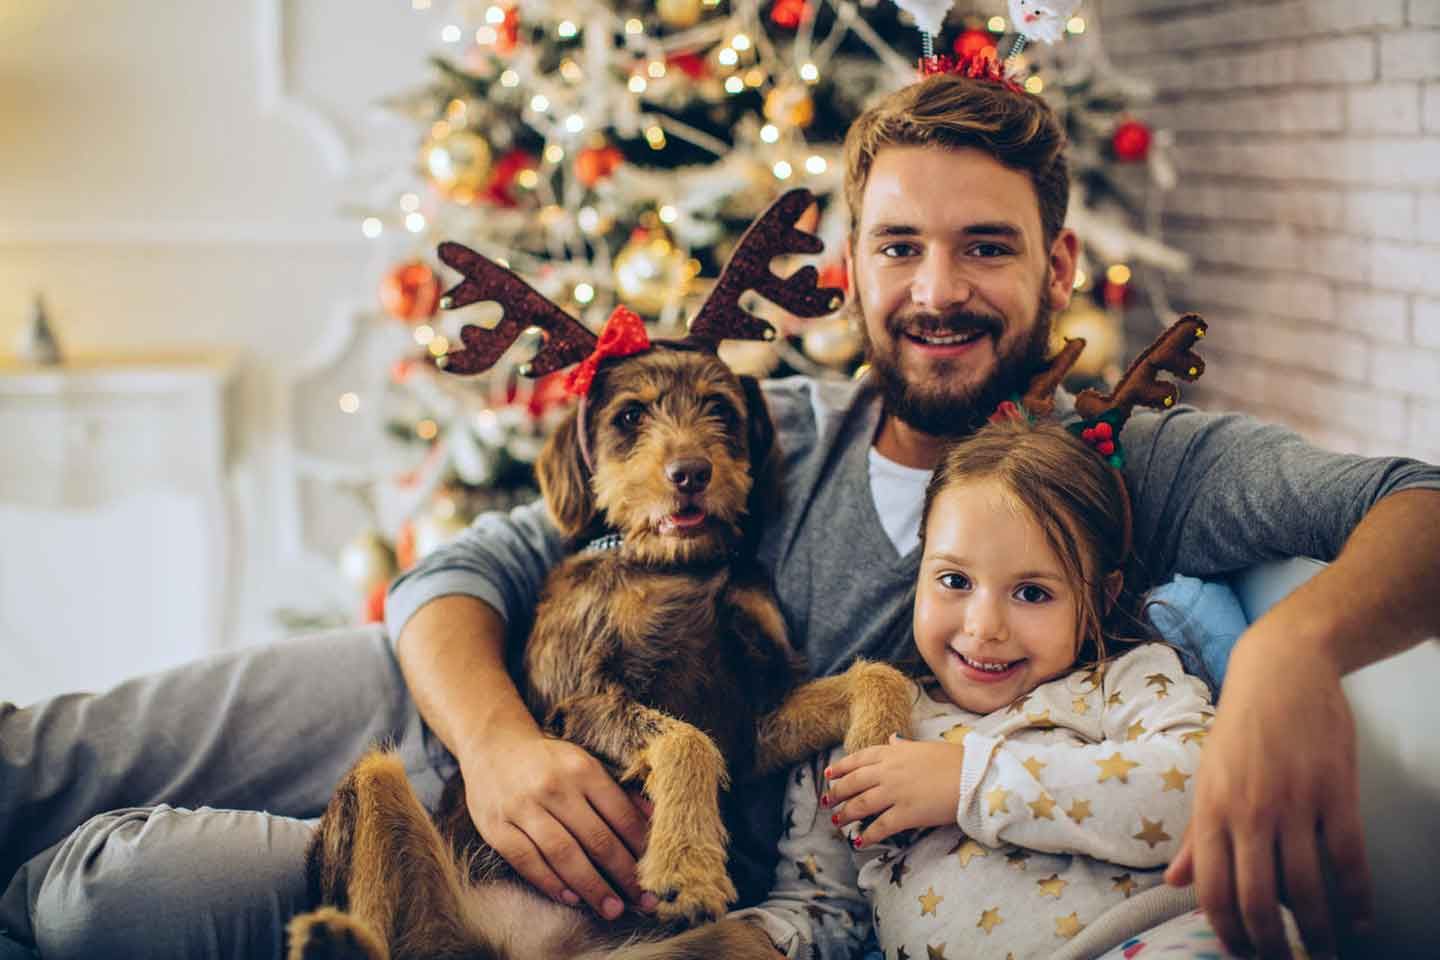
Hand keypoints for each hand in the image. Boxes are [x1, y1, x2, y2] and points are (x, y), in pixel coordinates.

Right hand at [461, 732, 655, 920]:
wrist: (493, 744)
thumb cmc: (549, 762)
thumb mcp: (585, 765)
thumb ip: (617, 794)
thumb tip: (653, 820)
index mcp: (582, 769)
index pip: (620, 815)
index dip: (640, 848)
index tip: (656, 874)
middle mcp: (554, 787)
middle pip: (596, 838)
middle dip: (623, 874)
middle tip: (643, 901)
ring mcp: (522, 807)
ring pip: (563, 853)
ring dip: (591, 886)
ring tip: (611, 908)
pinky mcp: (496, 826)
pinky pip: (526, 860)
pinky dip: (550, 882)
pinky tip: (571, 898)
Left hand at [823, 735, 964, 846]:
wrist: (972, 777)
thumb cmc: (953, 760)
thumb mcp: (924, 747)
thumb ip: (904, 746)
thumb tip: (893, 739)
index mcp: (892, 753)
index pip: (858, 759)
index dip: (841, 768)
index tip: (829, 774)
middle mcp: (888, 771)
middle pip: (854, 782)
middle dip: (837, 793)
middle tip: (826, 801)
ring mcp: (895, 793)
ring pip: (861, 804)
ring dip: (846, 814)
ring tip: (836, 821)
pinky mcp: (905, 814)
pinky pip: (880, 826)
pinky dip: (868, 835)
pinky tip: (859, 841)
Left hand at [1165, 631, 1371, 957]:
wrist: (1282, 669)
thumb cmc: (1241, 726)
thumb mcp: (1208, 775)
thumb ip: (1197, 834)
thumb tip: (1175, 882)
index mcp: (1211, 809)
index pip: (1213, 890)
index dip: (1228, 933)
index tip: (1242, 954)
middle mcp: (1249, 811)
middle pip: (1259, 900)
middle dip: (1273, 946)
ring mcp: (1294, 803)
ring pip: (1308, 889)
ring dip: (1319, 932)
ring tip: (1325, 953)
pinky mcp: (1336, 792)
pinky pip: (1349, 859)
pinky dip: (1357, 897)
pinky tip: (1360, 918)